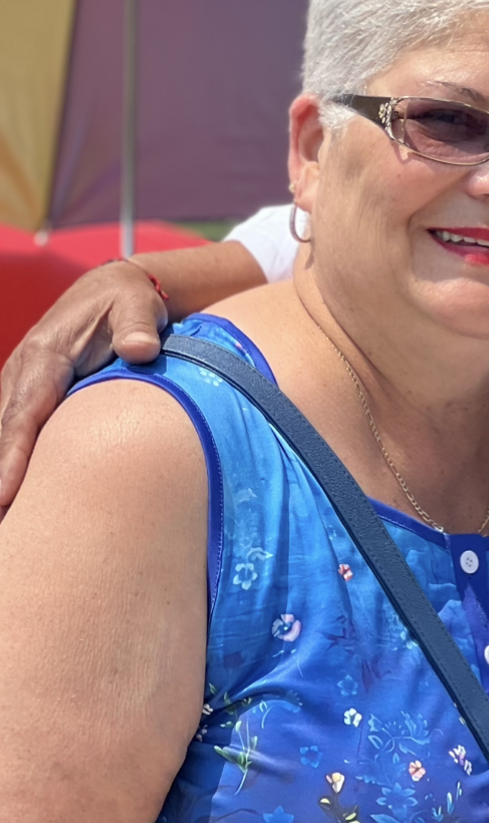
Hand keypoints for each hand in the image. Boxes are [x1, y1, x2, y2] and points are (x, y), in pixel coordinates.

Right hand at [0, 261, 165, 515]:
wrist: (107, 292)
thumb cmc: (126, 305)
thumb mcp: (136, 307)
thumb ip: (138, 327)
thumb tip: (142, 349)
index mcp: (44, 357)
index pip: (23, 414)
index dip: (12, 456)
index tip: (5, 496)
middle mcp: (21, 376)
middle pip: (2, 437)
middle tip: (5, 530)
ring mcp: (17, 390)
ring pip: (2, 440)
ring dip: (2, 481)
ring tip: (6, 530)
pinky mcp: (23, 401)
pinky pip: (9, 437)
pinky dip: (8, 470)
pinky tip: (11, 509)